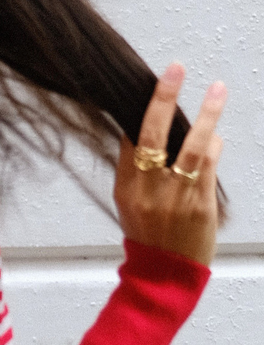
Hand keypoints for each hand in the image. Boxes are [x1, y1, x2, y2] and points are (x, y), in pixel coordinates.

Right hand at [114, 63, 225, 266]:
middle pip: (154, 135)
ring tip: (217, 89)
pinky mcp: (199, 206)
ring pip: (191, 147)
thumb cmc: (148, 236)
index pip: (132, 139)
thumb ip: (137, 170)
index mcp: (127, 187)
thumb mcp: (130, 203)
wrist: (164, 274)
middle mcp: (148, 190)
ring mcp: (175, 197)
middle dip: (164, 99)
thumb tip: (145, 134)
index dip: (143, 108)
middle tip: (175, 69)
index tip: (156, 81)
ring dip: (206, 115)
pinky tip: (217, 134)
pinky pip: (209, 167)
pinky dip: (214, 147)